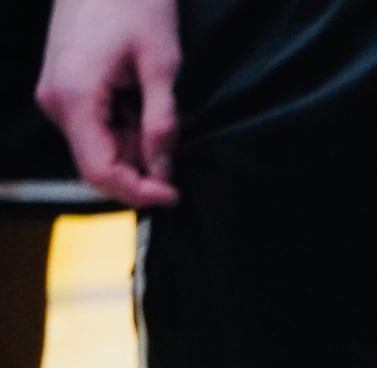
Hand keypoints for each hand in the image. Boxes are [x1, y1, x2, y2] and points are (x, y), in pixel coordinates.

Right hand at [35, 0, 180, 206]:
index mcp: (74, 98)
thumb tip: (162, 170)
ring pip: (99, 147)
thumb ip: (161, 123)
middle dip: (141, 168)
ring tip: (162, 110)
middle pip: (99, 165)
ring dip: (136, 146)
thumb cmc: (134, 4)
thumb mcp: (161, 66)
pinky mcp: (65, 89)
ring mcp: (56, 96)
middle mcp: (55, 102)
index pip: (100, 172)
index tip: (173, 195)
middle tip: (176, 148)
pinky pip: (96, 127)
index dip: (139, 193)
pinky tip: (144, 102)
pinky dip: (126, 128)